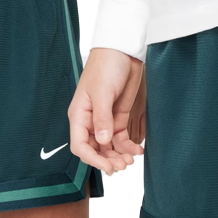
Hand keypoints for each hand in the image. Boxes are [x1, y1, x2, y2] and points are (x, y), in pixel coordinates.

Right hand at [69, 48, 144, 174]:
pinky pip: (121, 139)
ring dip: (119, 156)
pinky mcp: (119, 118)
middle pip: (95, 150)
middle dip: (108, 160)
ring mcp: (105, 121)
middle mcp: (90, 121)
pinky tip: (137, 150)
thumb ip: (102, 119)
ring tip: (131, 160)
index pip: (80, 146)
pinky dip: (128, 147)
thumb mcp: (102, 92)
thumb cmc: (106, 66)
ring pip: (109, 147)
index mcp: (80, 116)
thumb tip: (102, 141)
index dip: (92, 159)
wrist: (123, 51)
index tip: (107, 166)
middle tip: (123, 166)